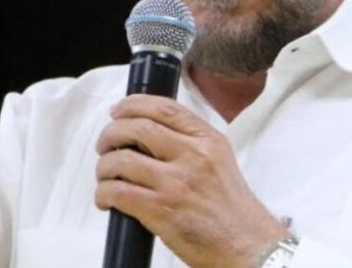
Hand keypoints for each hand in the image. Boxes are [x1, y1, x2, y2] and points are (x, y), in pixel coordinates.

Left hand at [95, 95, 287, 267]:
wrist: (248, 246)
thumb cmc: (232, 210)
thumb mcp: (220, 161)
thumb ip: (191, 143)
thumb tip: (148, 133)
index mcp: (209, 140)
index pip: (165, 108)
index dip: (133, 104)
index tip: (118, 111)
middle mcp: (193, 156)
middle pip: (137, 127)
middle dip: (111, 133)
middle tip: (104, 144)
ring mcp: (176, 183)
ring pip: (122, 160)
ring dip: (103, 166)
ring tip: (104, 175)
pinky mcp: (162, 211)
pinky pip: (118, 192)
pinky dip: (104, 193)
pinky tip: (106, 199)